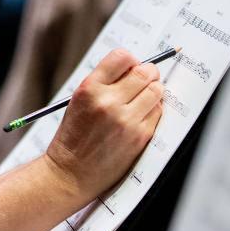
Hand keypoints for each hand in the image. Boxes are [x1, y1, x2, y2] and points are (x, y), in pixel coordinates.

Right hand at [45, 49, 163, 198]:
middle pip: (144, 72)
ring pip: (156, 90)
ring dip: (152, 91)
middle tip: (143, 79)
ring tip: (141, 99)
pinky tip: (139, 116)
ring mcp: (126, 120)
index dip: (130, 60)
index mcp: (89, 89)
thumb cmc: (74, 137)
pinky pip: (158, 112)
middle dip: (147, 73)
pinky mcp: (140, 136)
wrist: (71, 172)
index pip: (121, 57)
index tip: (130, 66)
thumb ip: (103, 83)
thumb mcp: (78, 102)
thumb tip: (135, 67)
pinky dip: (153, 110)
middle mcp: (108, 102)